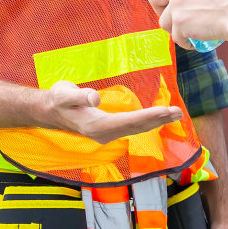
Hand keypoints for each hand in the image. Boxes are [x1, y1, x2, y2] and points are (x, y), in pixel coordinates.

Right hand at [46, 81, 181, 143]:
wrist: (50, 111)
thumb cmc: (58, 99)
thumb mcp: (65, 93)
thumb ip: (80, 95)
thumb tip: (95, 97)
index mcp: (96, 126)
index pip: (128, 122)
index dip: (147, 116)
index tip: (164, 110)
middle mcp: (104, 134)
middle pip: (136, 128)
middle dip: (158, 120)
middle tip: (178, 112)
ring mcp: (107, 134)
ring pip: (136, 129)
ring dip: (156, 121)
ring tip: (174, 114)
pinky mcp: (109, 130)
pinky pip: (132, 127)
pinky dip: (147, 122)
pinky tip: (157, 117)